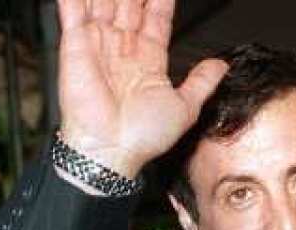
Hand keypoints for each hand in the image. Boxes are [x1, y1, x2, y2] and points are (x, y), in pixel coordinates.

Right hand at [56, 0, 227, 175]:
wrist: (111, 148)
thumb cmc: (143, 136)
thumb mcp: (185, 108)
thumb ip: (202, 83)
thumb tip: (222, 66)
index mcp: (148, 60)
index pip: (156, 19)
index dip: (161, 1)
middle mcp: (123, 48)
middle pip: (130, 4)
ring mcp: (99, 43)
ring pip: (104, 1)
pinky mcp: (75, 44)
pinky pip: (73, 9)